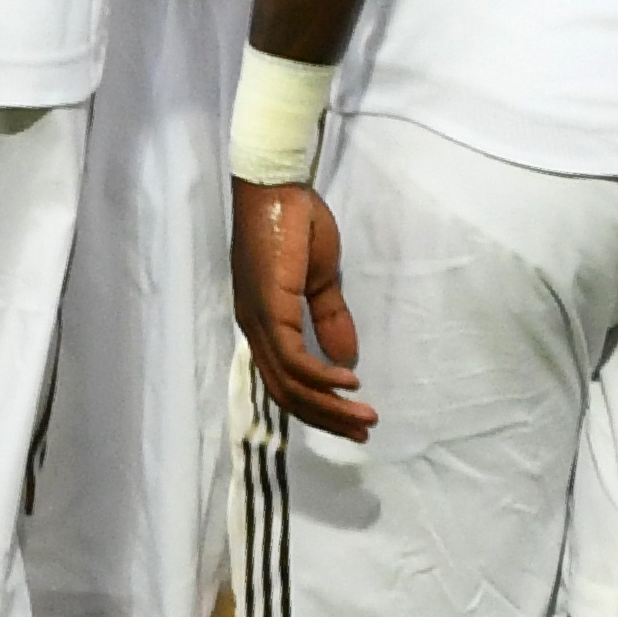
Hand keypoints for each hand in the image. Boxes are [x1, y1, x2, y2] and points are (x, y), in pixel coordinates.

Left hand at [231, 178, 369, 434]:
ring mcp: (258, 320)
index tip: (353, 417)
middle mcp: (254, 328)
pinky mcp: (269, 308)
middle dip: (326, 417)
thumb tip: (347, 359)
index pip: (285, 380)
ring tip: (363, 416)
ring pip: (290, 383)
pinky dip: (321, 377)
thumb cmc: (296, 223)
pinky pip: (293, 358)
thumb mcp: (320, 279)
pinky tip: (349, 381)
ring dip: (329, 406)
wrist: (280, 185)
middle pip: (286, 392)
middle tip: (362, 431)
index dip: (318, 404)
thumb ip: (329, 318)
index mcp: (263, 322)